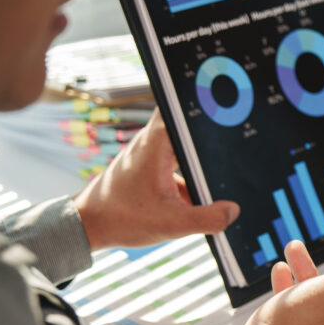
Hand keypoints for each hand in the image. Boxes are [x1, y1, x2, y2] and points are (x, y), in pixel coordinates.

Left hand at [72, 110, 239, 249]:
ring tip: (218, 174)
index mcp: (157, 143)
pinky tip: (200, 195)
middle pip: (190, 125)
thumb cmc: (121, 218)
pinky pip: (179, 163)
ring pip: (186, 147)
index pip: (181, 103)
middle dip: (211, 135)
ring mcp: (152, 153)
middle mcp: (153, 141)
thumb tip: (232, 211)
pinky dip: (191, 176)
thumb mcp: (171, 224)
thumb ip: (207, 219)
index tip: (224, 104)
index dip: (204, 100)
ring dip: (201, 160)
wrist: (90, 225)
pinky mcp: (152, 166)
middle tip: (233, 143)